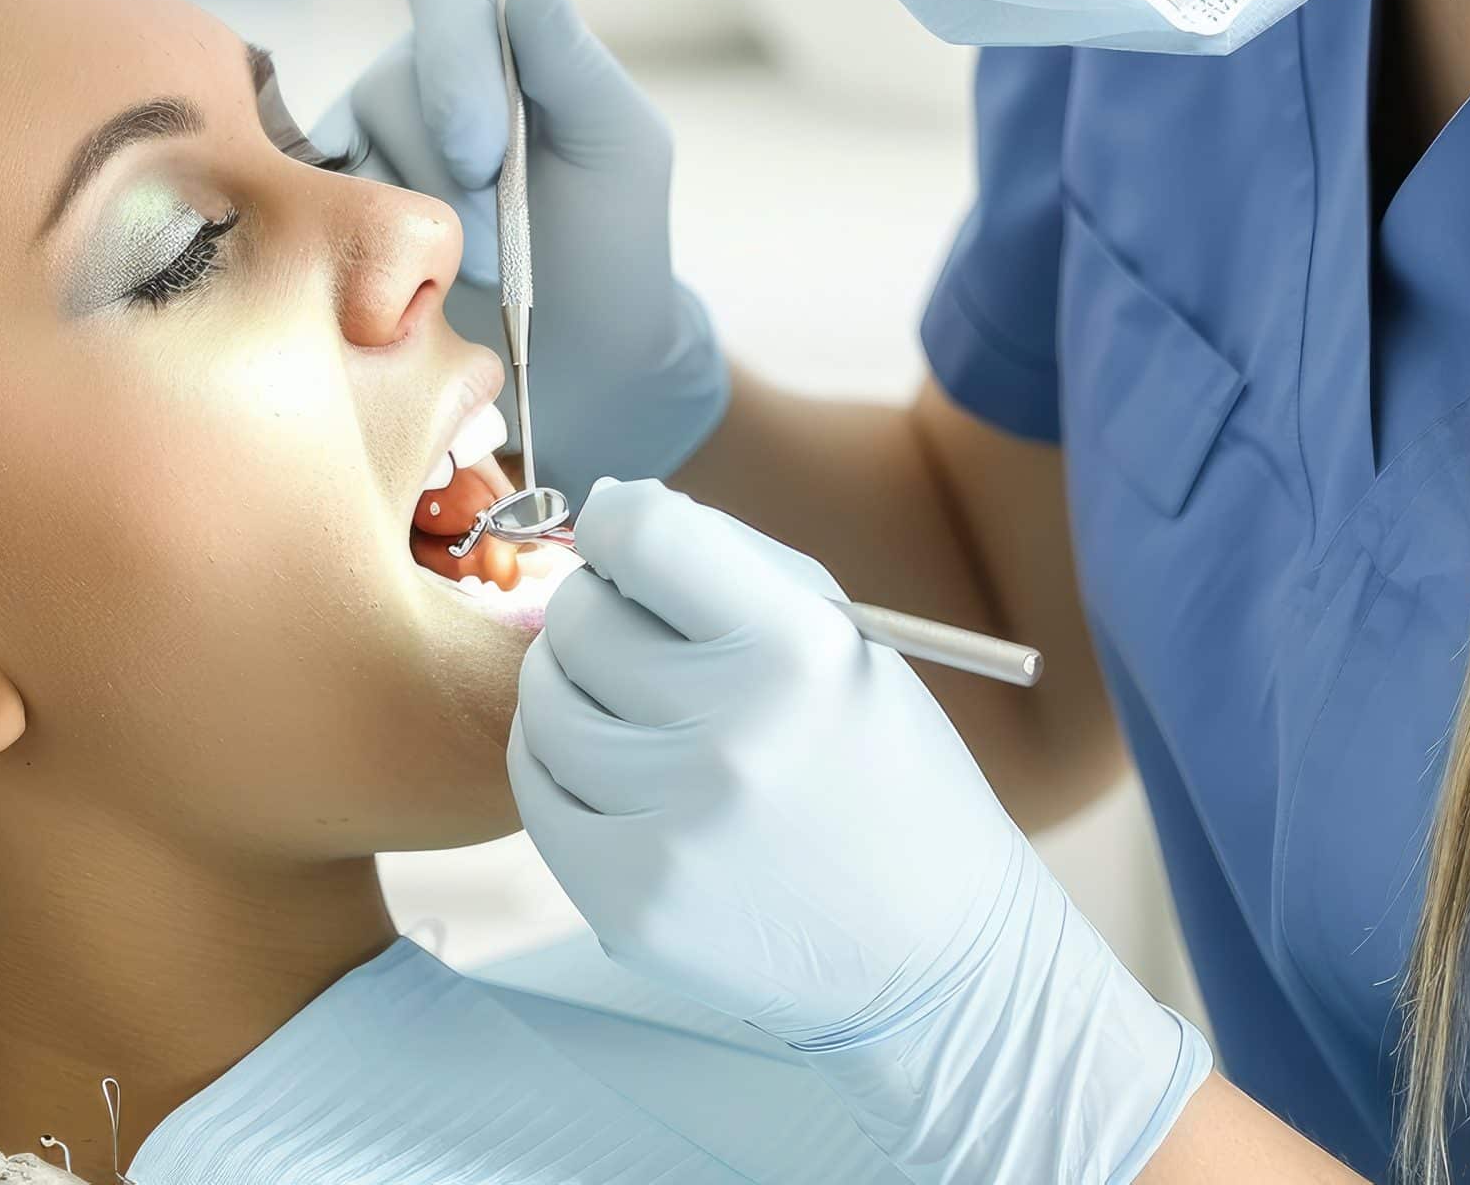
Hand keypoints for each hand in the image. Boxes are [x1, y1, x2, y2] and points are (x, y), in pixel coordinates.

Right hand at [316, 0, 728, 484]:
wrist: (571, 355)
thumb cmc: (608, 241)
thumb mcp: (618, 150)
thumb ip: (575, 64)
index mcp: (497, 41)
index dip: (455, 61)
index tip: (488, 150)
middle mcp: (422, 77)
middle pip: (394, 78)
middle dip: (448, 171)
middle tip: (497, 243)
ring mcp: (369, 141)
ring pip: (356, 149)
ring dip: (423, 225)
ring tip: (478, 275)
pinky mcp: (330, 205)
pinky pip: (317, 202)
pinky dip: (368, 246)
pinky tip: (412, 287)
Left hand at [510, 480, 1210, 1184]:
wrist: (932, 958)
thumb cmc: (883, 775)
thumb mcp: (850, 643)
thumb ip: (733, 567)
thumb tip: (609, 511)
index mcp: (797, 651)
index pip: (644, 533)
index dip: (617, 520)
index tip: (621, 538)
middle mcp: (729, 733)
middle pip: (581, 616)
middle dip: (600, 609)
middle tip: (641, 639)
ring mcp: (671, 824)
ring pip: (545, 701)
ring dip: (575, 688)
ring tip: (636, 711)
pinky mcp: (627, 900)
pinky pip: (537, 791)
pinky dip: (560, 765)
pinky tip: (617, 771)